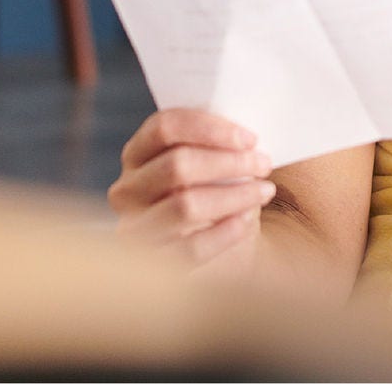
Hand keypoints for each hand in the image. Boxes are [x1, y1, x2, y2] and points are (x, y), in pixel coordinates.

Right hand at [108, 108, 276, 271]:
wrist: (220, 247)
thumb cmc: (219, 192)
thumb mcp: (214, 163)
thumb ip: (220, 142)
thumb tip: (248, 134)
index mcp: (138, 153)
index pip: (165, 127)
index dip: (210, 128)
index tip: (250, 138)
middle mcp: (127, 189)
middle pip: (177, 165)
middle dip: (229, 162)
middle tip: (264, 164)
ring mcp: (134, 228)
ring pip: (185, 206)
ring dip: (234, 196)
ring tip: (264, 191)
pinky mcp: (153, 263)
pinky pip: (192, 247)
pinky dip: (225, 232)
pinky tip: (246, 221)